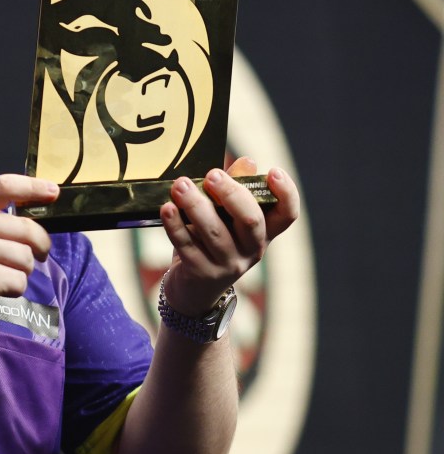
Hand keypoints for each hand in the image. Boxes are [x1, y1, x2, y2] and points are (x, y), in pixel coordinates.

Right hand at [0, 174, 57, 327]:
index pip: (4, 186)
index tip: (52, 192)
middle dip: (42, 245)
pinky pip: (20, 281)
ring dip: (23, 271)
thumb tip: (36, 223)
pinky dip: (15, 289)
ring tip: (1, 274)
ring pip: (27, 258)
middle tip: (40, 255)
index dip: (32, 186)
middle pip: (28, 228)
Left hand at [159, 156, 299, 315]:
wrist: (193, 291)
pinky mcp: (201, 273)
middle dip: (231, 194)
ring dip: (196, 205)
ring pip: (215, 232)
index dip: (286, 194)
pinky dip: (175, 225)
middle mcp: (251, 250)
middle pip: (250, 220)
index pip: (287, 215)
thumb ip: (235, 190)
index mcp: (263, 233)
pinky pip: (187, 245)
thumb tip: (247, 161)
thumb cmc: (210, 243)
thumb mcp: (225, 218)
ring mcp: (227, 265)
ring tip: (180, 185)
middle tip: (211, 175)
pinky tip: (167, 208)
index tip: (274, 172)